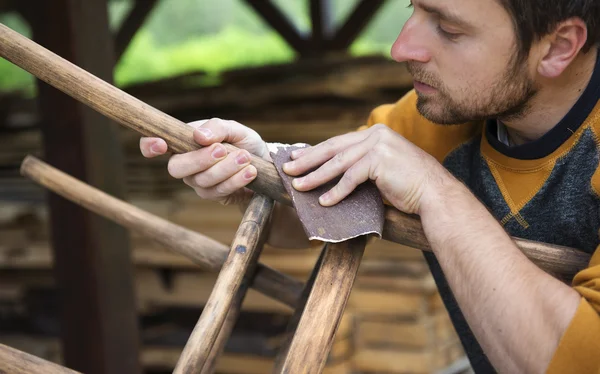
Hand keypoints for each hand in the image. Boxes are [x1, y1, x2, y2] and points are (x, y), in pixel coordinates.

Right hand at [140, 118, 269, 204]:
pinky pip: (218, 191)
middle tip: (222, 150)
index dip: (149, 145)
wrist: (265, 163)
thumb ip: (218, 127)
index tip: (160, 144)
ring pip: (201, 180)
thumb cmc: (244, 142)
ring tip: (245, 158)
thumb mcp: (235, 129)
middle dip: (199, 159)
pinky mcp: (213, 195)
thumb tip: (199, 136)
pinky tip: (250, 172)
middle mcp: (186, 163)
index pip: (153, 144)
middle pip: (176, 168)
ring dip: (225, 168)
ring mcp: (197, 181)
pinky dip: (236, 180)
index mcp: (184, 141)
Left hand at [282, 124, 450, 214]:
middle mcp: (376, 134)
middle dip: (308, 160)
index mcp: (376, 133)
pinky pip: (351, 178)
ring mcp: (378, 145)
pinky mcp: (379, 160)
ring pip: (338, 163)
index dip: (316, 152)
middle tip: (287, 169)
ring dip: (315, 177)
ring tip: (298, 187)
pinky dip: (336, 192)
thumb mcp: (382, 169)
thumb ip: (362, 165)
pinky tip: (324, 202)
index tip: (297, 159)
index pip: (339, 143)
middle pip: (333, 149)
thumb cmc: (409, 186)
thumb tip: (333, 173)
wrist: (436, 194)